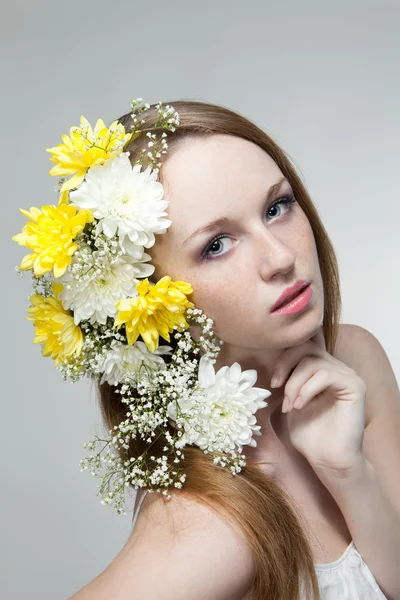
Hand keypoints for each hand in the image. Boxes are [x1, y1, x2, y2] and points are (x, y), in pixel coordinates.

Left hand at [270, 326, 366, 477]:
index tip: (272, 382)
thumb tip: (267, 361)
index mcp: (321, 369)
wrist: (327, 460)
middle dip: (285, 364)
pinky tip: (299, 405)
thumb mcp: (289, 401)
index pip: (301, 347)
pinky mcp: (355, 386)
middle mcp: (336, 368)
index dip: (283, 359)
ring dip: (294, 383)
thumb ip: (285, 380)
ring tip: (289, 405)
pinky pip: (326, 374)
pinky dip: (307, 389)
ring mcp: (347, 375)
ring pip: (313, 362)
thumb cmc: (309, 434)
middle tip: (275, 385)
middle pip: (306, 347)